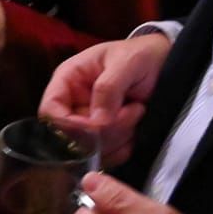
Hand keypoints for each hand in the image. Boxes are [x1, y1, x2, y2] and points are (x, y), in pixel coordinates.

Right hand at [40, 32, 171, 166]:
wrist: (163, 66)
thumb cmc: (139, 56)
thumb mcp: (126, 63)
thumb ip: (109, 88)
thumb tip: (97, 123)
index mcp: (68, 80)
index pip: (50, 111)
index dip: (68, 125)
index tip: (97, 126)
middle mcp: (72, 105)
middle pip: (70, 136)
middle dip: (104, 131)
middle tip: (133, 111)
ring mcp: (87, 123)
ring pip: (88, 150)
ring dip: (118, 138)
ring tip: (137, 111)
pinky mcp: (102, 139)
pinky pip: (105, 157)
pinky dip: (123, 149)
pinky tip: (137, 130)